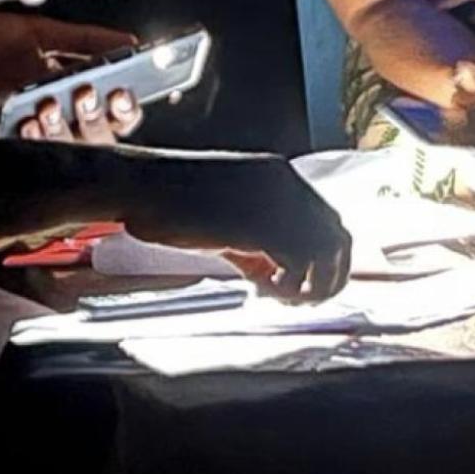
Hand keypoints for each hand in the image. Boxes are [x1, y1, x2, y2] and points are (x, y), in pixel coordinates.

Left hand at [0, 13, 140, 139]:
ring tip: (51, 102)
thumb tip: (129, 42)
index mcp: (74, 93)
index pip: (116, 111)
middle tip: (86, 93)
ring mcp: (34, 135)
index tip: (123, 90)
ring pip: (68, 148)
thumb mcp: (40, 34)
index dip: (126, 107)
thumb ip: (83, 39)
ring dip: (65, 127)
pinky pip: (28, 152)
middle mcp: (59, 119)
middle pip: (100, 135)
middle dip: (99, 117)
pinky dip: (33, 137)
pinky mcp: (5, 145)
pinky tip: (29, 120)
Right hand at [123, 154, 352, 301]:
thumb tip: (271, 273)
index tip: (289, 280)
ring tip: (277, 295)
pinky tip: (259, 289)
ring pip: (329, 251)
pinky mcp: (259, 222)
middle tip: (294, 298)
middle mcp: (285, 183)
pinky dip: (288, 285)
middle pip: (338, 235)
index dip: (316, 257)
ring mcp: (275, 200)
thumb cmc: (167, 202)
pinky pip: (300, 262)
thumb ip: (254, 243)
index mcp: (277, 176)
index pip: (325, 218)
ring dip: (311, 283)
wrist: (135, 185)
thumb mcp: (223, 220)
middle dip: (324, 275)